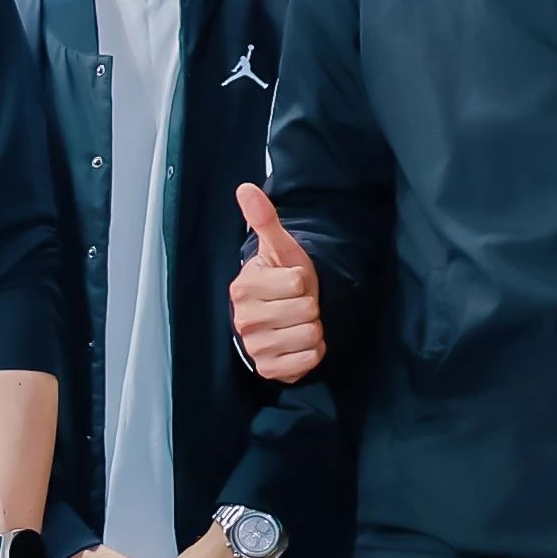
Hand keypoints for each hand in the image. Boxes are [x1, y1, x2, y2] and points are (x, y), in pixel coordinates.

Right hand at [230, 187, 324, 382]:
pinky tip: (298, 342)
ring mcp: (255, 347)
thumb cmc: (281, 280)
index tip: (290, 284)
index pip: (298, 283)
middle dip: (309, 306)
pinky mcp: (268, 369)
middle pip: (306, 310)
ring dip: (313, 329)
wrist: (277, 317)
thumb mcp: (279, 249)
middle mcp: (244, 319)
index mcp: (243, 288)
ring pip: (309, 335)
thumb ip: (264, 219)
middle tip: (295, 305)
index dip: (302, 281)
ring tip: (297, 322)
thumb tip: (245, 188)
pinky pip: (309, 359)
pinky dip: (313, 352)